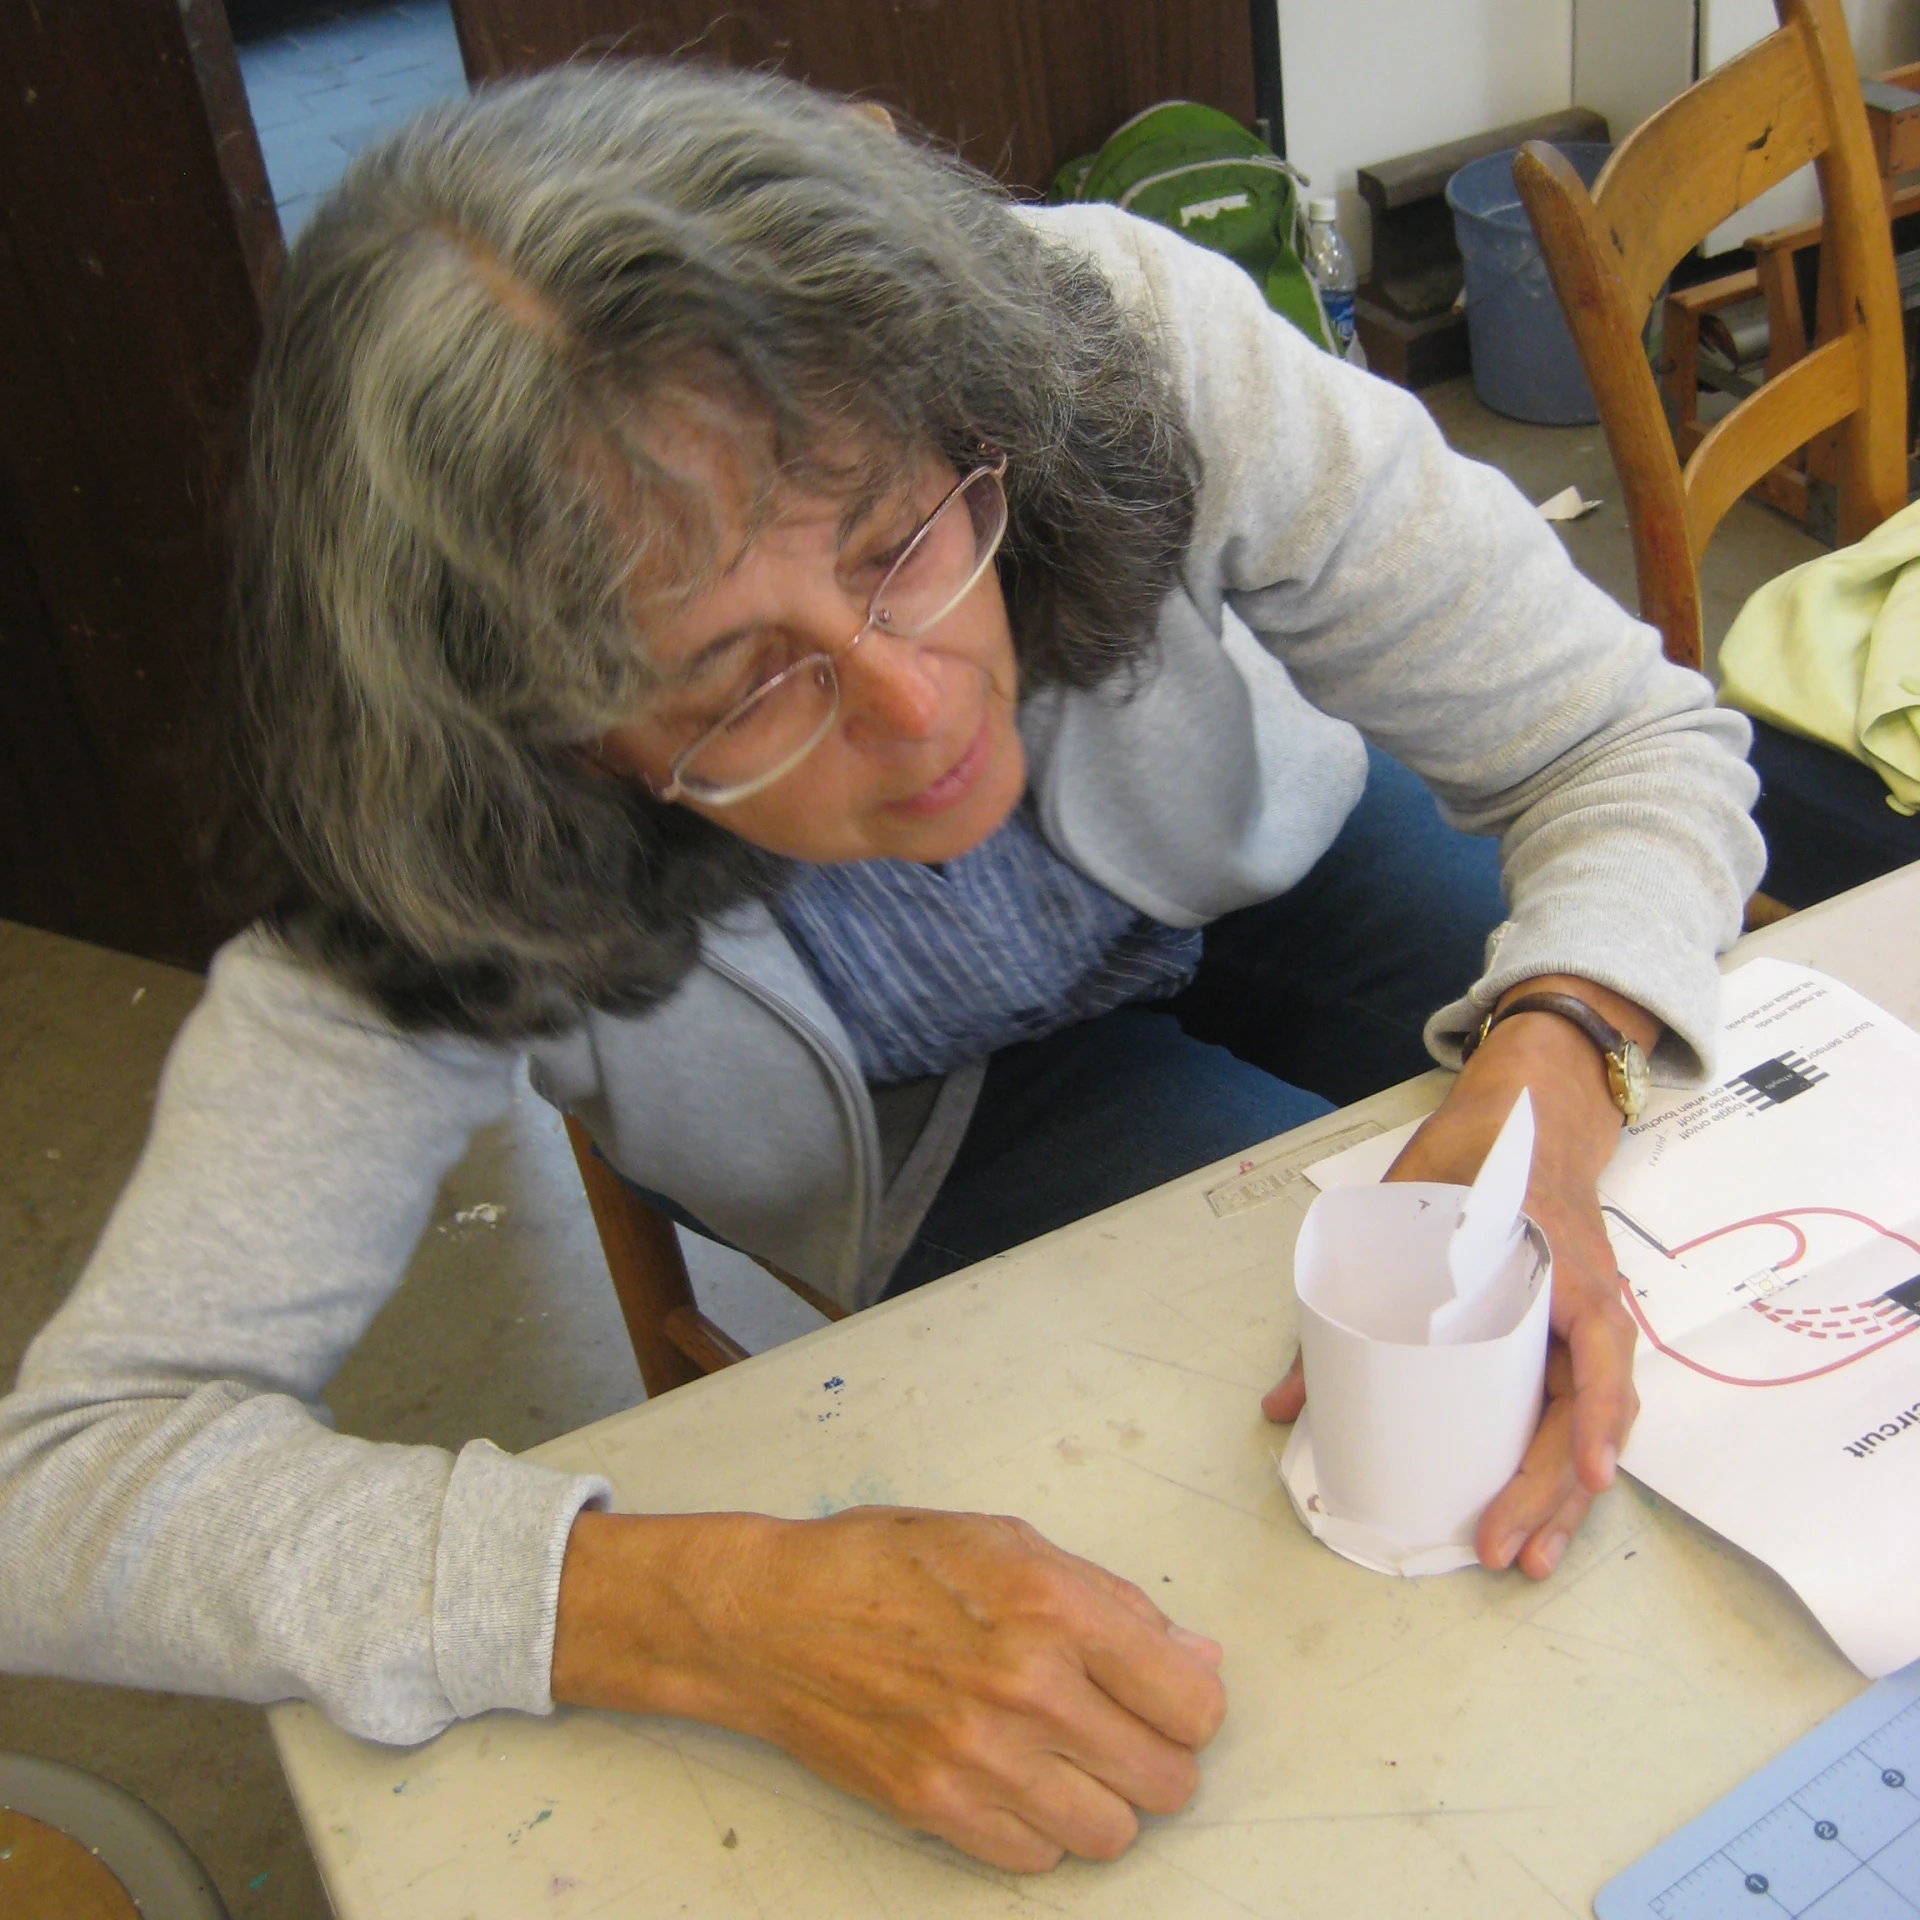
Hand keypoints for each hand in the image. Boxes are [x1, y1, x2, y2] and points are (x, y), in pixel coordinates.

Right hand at [551, 1505, 1226, 1871]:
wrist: (773, 1617)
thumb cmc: (887, 1564)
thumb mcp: (1009, 1542)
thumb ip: (1112, 1601)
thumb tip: (1193, 1659)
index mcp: (1056, 1607)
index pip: (1193, 1703)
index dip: (1189, 1703)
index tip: (1165, 1695)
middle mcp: (1029, 1689)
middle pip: (1167, 1781)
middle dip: (1155, 1755)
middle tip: (1115, 1726)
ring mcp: (982, 1759)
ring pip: (1113, 1834)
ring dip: (1102, 1800)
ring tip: (1063, 1755)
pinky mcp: (939, 1811)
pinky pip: (1039, 1860)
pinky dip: (1039, 1828)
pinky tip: (1011, 1776)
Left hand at [1264, 975, 1647, 1578]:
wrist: (1531, 1117)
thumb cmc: (1474, 1161)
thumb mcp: (1406, 1208)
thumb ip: (1348, 1300)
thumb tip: (1285, 1403)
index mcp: (1565, 1268)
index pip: (1601, 1354)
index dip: (1594, 1422)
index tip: (1586, 1477)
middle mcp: (1591, 1307)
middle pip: (1590, 1415)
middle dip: (1551, 1492)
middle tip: (1502, 1549)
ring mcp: (1585, 1328)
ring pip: (1588, 1427)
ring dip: (1559, 1497)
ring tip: (1523, 1558)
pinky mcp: (1568, 1343)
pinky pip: (1577, 1412)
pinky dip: (1559, 1464)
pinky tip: (1533, 1513)